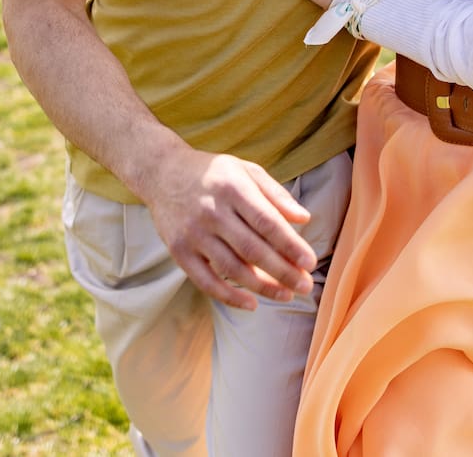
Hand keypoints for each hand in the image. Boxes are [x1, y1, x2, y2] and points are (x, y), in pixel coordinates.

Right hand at [135, 145, 316, 310]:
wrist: (162, 172)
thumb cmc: (212, 172)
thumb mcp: (245, 170)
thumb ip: (275, 194)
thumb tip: (304, 219)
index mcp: (232, 188)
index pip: (267, 222)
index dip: (290, 245)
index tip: (310, 263)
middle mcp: (211, 211)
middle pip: (253, 250)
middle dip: (283, 272)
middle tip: (305, 286)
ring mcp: (193, 233)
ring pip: (232, 269)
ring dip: (262, 287)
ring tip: (286, 295)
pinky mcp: (179, 251)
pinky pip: (205, 281)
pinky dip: (229, 297)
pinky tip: (252, 304)